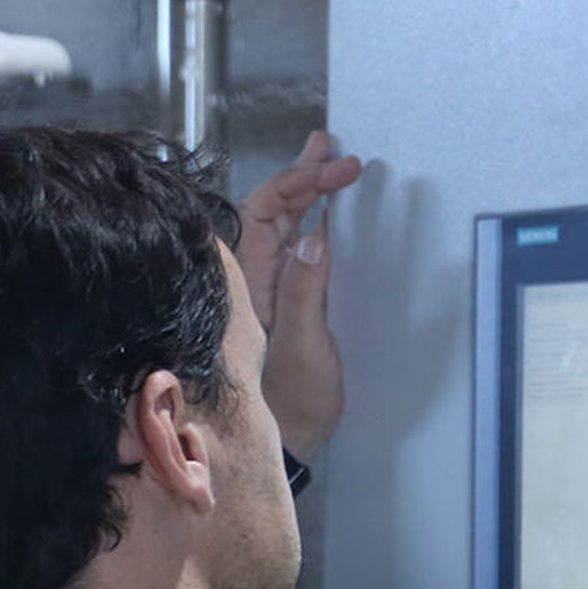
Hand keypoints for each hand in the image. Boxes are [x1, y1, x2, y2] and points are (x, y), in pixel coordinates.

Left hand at [237, 130, 362, 458]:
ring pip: (285, 227)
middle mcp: (257, 280)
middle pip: (272, 212)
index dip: (296, 183)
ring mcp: (273, 289)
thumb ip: (304, 294)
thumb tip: (312, 239)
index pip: (265, 214)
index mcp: (252, 283)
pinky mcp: (291, 301)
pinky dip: (315, 221)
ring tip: (328, 157)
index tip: (333, 168)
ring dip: (306, 191)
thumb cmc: (292, 402)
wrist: (292, 440)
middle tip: (335, 148)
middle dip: (302, 175)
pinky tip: (330, 207)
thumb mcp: (303, 347)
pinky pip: (298, 250)